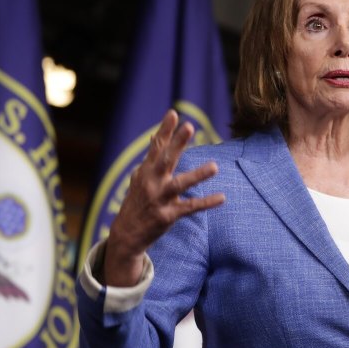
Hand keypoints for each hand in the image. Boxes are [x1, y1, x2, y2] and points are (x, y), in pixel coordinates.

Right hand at [103, 109, 225, 285]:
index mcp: (146, 171)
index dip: (165, 130)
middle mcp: (151, 182)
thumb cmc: (137, 201)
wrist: (126, 234)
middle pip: (166, 159)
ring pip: (180, 184)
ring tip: (215, 166)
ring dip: (197, 175)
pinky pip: (190, 207)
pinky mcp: (168, 215)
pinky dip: (206, 202)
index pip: (156, 147)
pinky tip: (222, 197)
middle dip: (177, 143)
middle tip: (189, 126)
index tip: (173, 113)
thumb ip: (151, 159)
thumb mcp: (139, 178)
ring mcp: (159, 199)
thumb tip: (154, 137)